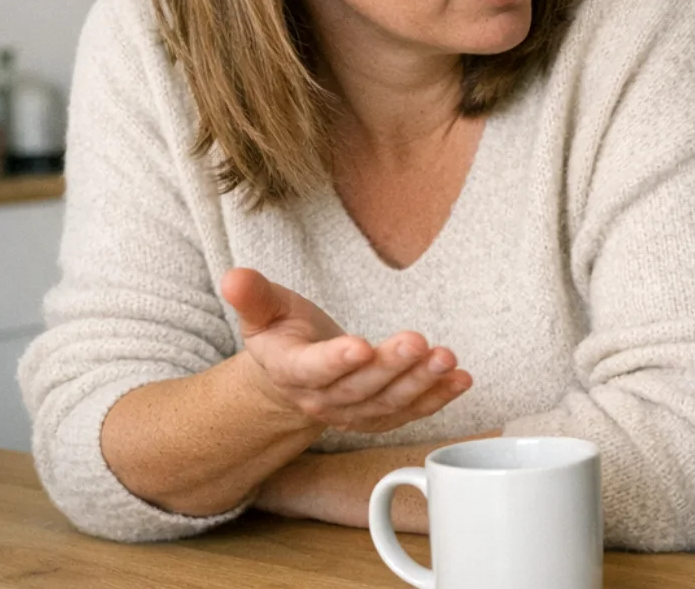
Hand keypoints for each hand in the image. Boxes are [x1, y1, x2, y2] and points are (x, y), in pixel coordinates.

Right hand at [221, 268, 472, 433]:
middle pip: (360, 387)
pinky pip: (410, 412)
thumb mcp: (264, 312)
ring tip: (447, 359)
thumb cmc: (284, 335)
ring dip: (421, 383)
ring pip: (389, 402)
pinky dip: (437, 398)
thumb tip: (233, 276)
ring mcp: (353, 413)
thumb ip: (253, 297)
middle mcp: (323, 400)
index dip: (336, 361)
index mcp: (292, 371)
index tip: (360, 346)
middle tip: (421, 343)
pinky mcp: (380, 416)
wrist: (294, 377)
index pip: (314, 369)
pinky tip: (461, 380)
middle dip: (392, 366)